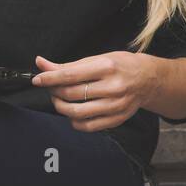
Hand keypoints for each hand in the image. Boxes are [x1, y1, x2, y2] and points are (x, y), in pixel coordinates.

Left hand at [32, 51, 159, 131]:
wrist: (148, 79)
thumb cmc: (120, 66)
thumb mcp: (97, 59)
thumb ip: (68, 65)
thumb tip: (41, 63)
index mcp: (107, 67)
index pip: (70, 75)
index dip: (49, 78)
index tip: (37, 79)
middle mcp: (113, 87)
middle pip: (71, 94)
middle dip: (54, 91)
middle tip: (50, 88)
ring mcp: (115, 105)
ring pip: (77, 113)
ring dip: (61, 107)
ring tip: (59, 99)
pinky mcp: (117, 119)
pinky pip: (87, 126)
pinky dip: (74, 121)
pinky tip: (72, 112)